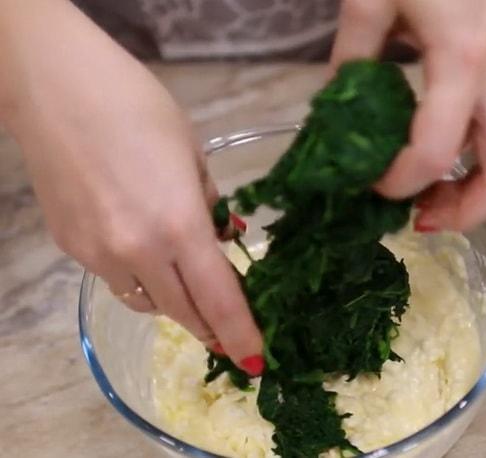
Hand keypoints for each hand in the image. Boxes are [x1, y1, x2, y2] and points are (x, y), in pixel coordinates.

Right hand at [0, 1, 262, 374]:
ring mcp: (98, 254)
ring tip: (189, 291)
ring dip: (176, 305)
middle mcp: (138, 252)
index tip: (256, 359)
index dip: (241, 334)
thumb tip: (222, 238)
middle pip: (184, 312)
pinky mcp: (71, 247)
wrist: (54, 87)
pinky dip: (140, 279)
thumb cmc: (137, 107)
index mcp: (179, 226)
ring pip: (148, 303)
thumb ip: (209, 206)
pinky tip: (146, 255)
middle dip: (211, 328)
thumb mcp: (192, 154)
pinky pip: (116, 281)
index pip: (219, 299)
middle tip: (230, 333)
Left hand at [330, 0, 485, 231]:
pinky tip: (434, 160)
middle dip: (468, 210)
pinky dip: (472, 159)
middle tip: (421, 225)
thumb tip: (331, 113)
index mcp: (462, 58)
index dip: (402, 181)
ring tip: (427, 205)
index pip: (437, 148)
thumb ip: (351, 57)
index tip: (370, 189)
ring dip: (474, 190)